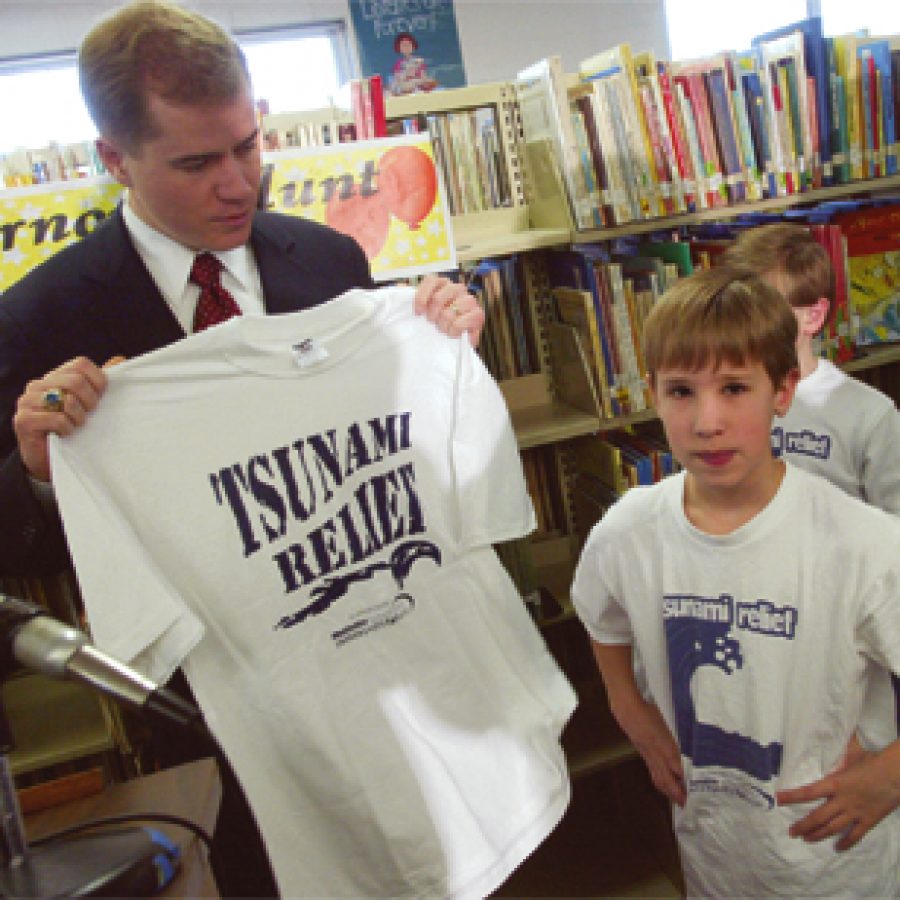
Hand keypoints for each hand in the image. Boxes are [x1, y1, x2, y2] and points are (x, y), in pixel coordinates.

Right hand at [13, 355, 122, 481]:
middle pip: (76, 381)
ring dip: (79, 417)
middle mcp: (38, 385)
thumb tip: (120, 358)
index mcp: (55, 377)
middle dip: (90, 401)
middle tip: (90, 414)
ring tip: (76, 425)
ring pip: (67, 400)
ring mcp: (27, 401)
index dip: (98, 381)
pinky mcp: (24, 420)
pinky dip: (68, 428)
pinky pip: (58, 419)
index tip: (101, 398)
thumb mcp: (88, 404)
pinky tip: (66, 434)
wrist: (49, 459)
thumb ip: (100, 382)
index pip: (81, 364)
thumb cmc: (72, 429)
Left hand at [412, 275, 483, 346]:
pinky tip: (453, 332)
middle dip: (432, 315)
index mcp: (442, 284)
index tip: (418, 312)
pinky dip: (455, 329)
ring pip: (450, 311)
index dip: (422, 297)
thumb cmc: (436, 325)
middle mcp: (457, 289)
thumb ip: (411, 297)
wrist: (452, 343)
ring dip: (444, 324)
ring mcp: (469, 301)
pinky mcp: (478, 315)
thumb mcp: (421, 311)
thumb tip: (399, 286)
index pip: (431, 280)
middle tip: (433, 323)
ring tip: (443, 329)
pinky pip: (462, 321)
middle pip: (438, 297)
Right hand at [616, 695, 685, 806]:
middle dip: (676, 793)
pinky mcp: (643, 754)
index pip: (676, 768)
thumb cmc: (648, 712)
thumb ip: (673, 738)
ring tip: (676, 799)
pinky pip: (653, 772)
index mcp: (664, 745)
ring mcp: (648, 755)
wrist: (627, 710)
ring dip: (667, 791)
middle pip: (666, 779)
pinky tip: (664, 784)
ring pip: (658, 778)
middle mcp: (656, 754)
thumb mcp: (665, 723)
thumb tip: (683, 752)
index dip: (684, 781)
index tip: (694, 791)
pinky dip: (660, 782)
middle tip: (685, 803)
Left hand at [777, 741, 899, 850]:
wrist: (896, 774)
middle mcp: (842, 800)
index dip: (792, 797)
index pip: (808, 792)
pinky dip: (846, 843)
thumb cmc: (873, 760)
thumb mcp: (852, 752)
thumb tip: (826, 728)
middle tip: (791, 832)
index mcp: (835, 783)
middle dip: (803, 825)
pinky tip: (837, 848)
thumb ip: (838, 747)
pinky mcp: (869, 821)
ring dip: (818, 834)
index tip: (779, 800)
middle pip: (818, 817)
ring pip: (833, 828)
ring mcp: (856, 812)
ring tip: (806, 839)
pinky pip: (856, 836)